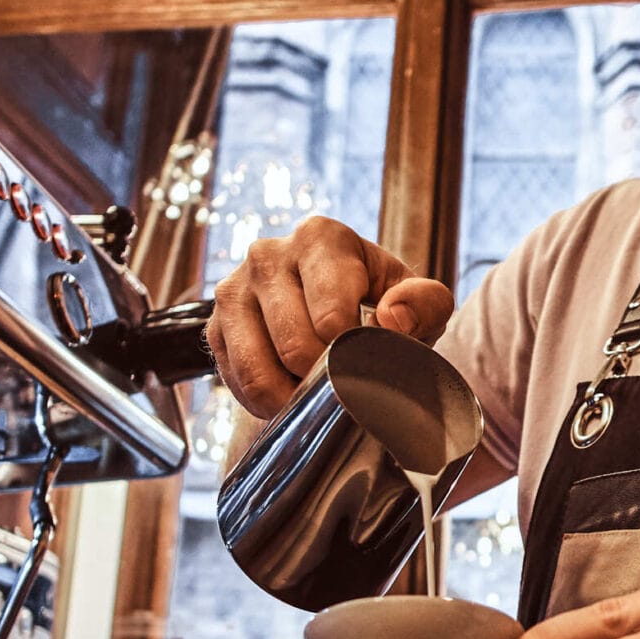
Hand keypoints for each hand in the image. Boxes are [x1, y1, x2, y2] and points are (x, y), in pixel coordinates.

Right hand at [205, 215, 454, 416]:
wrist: (332, 307)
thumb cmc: (380, 303)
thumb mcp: (420, 300)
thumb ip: (425, 304)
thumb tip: (393, 320)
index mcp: (320, 238)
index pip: (331, 316)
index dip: (353, 353)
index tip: (368, 358)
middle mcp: (267, 255)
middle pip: (295, 346)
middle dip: (324, 378)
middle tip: (344, 382)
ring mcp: (234, 289)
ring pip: (257, 369)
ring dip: (292, 397)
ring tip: (317, 393)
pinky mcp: (214, 325)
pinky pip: (236, 381)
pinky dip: (264, 401)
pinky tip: (289, 391)